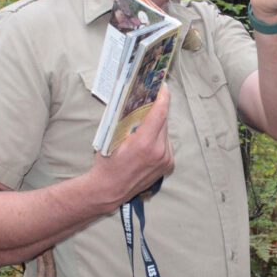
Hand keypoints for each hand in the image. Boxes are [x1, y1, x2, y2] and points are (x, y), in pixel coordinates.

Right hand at [92, 87, 173, 204]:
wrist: (110, 189)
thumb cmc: (108, 162)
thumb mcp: (113, 138)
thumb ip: (128, 121)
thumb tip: (137, 102)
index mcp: (145, 143)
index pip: (159, 113)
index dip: (163, 98)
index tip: (163, 87)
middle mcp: (160, 151)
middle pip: (163, 122)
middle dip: (156, 111)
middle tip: (149, 103)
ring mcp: (166, 159)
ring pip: (165, 133)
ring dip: (157, 127)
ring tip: (142, 131)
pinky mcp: (169, 165)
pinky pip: (166, 144)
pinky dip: (159, 140)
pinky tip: (147, 145)